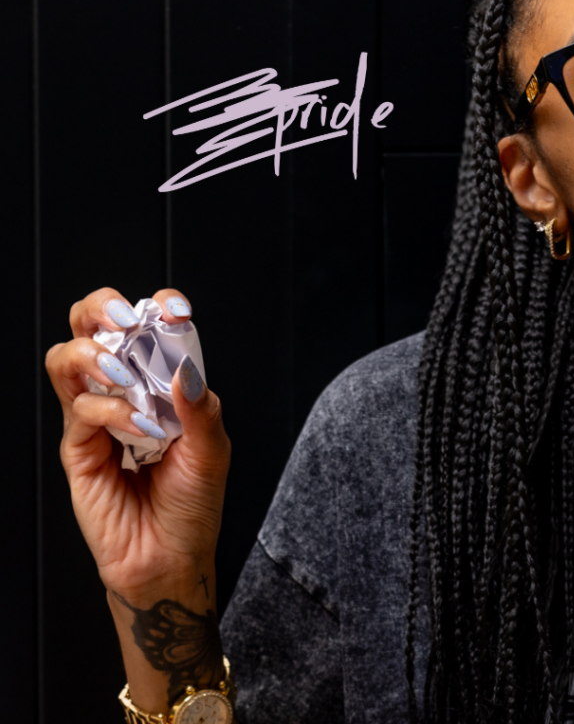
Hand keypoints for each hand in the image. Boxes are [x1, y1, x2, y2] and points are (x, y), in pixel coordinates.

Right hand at [45, 288, 229, 601]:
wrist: (172, 557)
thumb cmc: (193, 504)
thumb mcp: (213, 450)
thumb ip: (201, 407)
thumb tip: (186, 367)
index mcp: (161, 383)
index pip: (150, 328)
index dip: (158, 308)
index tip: (176, 310)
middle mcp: (125, 392)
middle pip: (92, 327)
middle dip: (102, 308)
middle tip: (126, 320)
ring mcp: (97, 417)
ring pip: (69, 359)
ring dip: (94, 354)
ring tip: (124, 374)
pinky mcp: (77, 447)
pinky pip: (80, 410)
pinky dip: (110, 412)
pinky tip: (138, 430)